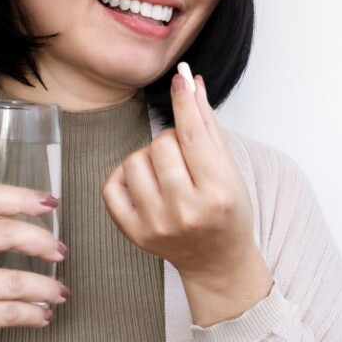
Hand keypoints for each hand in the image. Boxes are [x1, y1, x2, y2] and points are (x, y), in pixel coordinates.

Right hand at [0, 185, 67, 341]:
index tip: (50, 203)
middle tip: (60, 252)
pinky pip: (10, 312)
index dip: (23, 197)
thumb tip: (21, 211)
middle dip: (43, 242)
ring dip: (47, 286)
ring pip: (15, 280)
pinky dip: (34, 313)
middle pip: (6, 233)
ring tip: (59, 291)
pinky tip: (43, 314)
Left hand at [102, 73, 272, 326]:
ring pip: (135, 160)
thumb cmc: (227, 210)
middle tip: (185, 156)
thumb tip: (191, 82)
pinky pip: (112, 184)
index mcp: (217, 192)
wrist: (217, 260)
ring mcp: (156, 224)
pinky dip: (126, 176)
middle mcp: (186, 210)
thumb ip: (208, 124)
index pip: (194, 136)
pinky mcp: (134, 232)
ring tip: (167, 172)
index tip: (179, 81)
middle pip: (162, 144)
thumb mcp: (229, 168)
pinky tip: (145, 182)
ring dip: (149, 158)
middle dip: (172, 140)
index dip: (184, 103)